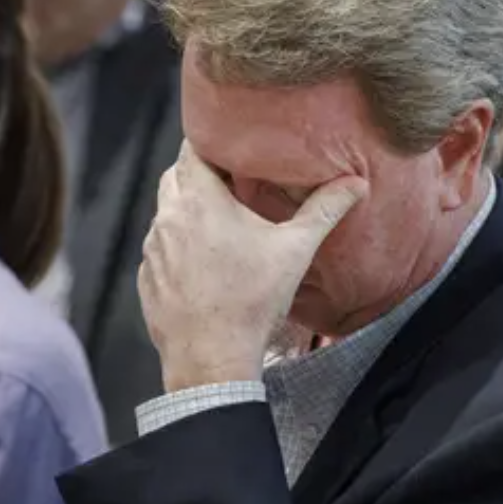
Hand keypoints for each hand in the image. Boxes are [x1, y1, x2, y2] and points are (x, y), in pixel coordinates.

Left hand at [138, 142, 367, 391]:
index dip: (211, 144)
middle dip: (200, 176)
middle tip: (232, 185)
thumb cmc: (251, 302)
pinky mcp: (146, 279)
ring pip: (166, 214)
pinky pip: (160, 250)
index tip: (232, 148)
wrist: (211, 360)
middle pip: (176, 177)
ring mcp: (151, 250)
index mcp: (198, 200)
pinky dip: (177, 248)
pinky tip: (204, 266)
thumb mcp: (294, 250)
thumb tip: (356, 183)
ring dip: (188, 213)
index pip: (192, 149)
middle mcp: (167, 218)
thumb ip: (324, 210)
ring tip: (221, 227)